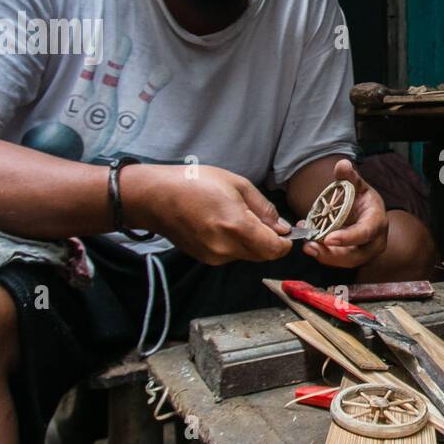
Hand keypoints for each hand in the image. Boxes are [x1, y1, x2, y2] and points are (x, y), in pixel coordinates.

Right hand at [122, 163, 292, 264]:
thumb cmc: (194, 183)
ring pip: (248, 255)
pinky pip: (232, 255)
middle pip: (263, 255)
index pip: (274, 249)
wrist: (155, 197)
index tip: (288, 232)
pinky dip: (237, 244)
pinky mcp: (206, 259)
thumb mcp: (237, 184)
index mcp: (236, 226)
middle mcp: (226, 247)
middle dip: (270, 241)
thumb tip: (281, 227)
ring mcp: (214, 256)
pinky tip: (224, 225)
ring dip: (253, 242)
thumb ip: (263, 208)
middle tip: (267, 222)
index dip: (285, 242)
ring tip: (238, 217)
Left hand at [300, 159, 388, 268]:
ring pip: (346, 262)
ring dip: (325, 257)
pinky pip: (339, 261)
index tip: (328, 238)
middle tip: (311, 246)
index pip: (365, 232)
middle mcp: (375, 241)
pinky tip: (309, 244)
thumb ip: (349, 176)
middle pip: (356, 255)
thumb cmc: (362, 199)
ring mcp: (365, 252)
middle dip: (332, 255)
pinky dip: (323, 255)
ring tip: (307, 247)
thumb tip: (342, 164)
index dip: (348, 238)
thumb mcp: (357, 185)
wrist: (368, 212)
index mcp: (377, 220)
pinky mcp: (354, 257)